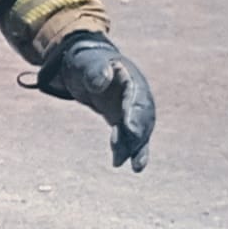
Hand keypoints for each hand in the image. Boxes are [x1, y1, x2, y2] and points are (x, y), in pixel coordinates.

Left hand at [38, 33, 153, 170]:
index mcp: (131, 78)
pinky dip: (131, 151)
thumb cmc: (85, 62)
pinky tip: (127, 166)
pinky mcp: (125, 120)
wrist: (85, 66)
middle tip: (127, 151)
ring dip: (131, 147)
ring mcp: (132, 109)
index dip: (135, 113)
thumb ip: (95, 71)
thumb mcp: (86, 63)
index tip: (131, 129)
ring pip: (138, 131)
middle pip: (142, 117)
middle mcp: (137, 96)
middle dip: (137, 135)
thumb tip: (102, 81)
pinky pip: (132, 137)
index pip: (137, 97)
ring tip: (117, 161)